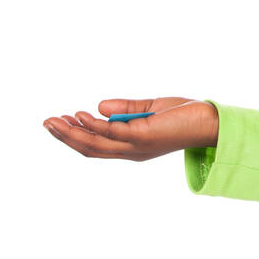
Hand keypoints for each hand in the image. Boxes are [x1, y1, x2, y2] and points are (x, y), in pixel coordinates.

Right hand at [43, 97, 217, 159]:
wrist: (212, 121)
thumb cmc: (185, 116)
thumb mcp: (150, 110)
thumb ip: (126, 110)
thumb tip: (98, 107)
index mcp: (131, 147)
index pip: (96, 146)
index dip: (75, 136)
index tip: (60, 121)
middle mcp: (131, 151)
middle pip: (90, 148)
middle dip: (66, 136)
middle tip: (46, 122)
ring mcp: (137, 146)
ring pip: (96, 144)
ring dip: (73, 133)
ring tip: (55, 120)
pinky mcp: (145, 136)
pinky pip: (115, 133)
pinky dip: (96, 126)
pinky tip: (83, 115)